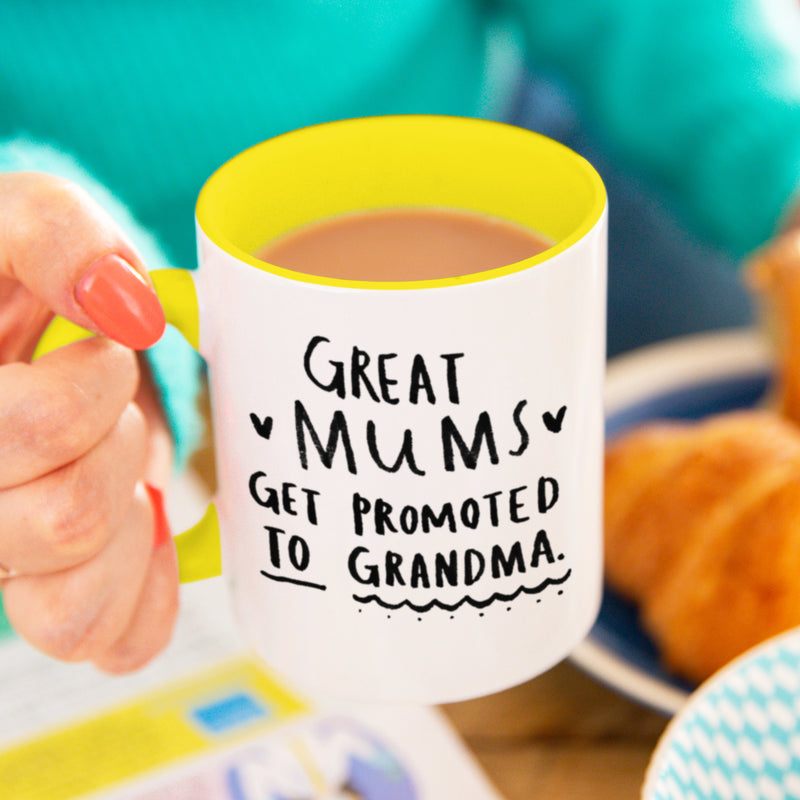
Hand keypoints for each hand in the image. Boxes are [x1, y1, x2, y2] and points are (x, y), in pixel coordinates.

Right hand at [0, 171, 177, 672]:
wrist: (14, 336)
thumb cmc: (9, 282)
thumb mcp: (16, 221)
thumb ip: (53, 235)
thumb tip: (125, 308)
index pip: (28, 432)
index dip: (95, 384)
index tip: (103, 350)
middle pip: (67, 521)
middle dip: (118, 442)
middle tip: (109, 405)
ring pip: (71, 611)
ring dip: (127, 521)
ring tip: (115, 466)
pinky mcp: (49, 603)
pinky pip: (106, 642)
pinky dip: (143, 590)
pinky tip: (143, 528)